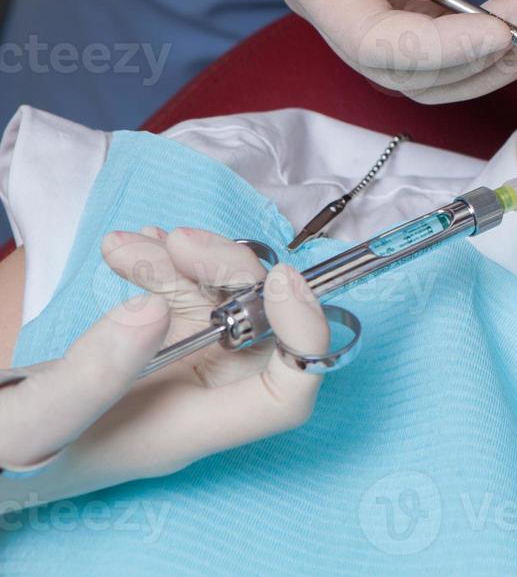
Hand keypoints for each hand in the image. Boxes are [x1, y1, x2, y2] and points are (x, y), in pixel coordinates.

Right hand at [0, 228, 326, 506]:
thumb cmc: (3, 458)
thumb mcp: (32, 422)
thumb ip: (92, 374)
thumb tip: (155, 310)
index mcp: (187, 431)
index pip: (287, 397)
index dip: (304, 339)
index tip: (279, 281)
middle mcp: (196, 400)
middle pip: (260, 331)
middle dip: (233, 273)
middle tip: (180, 240)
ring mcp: (175, 370)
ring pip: (219, 303)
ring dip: (187, 260)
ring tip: (129, 243)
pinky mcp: (147, 346)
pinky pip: (180, 297)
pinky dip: (161, 263)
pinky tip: (130, 246)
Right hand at [263, 0, 516, 101]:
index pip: (371, 41)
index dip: (438, 50)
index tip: (502, 30)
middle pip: (399, 69)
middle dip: (470, 62)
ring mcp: (366, 4)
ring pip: (426, 73)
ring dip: (486, 65)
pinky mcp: (406, 1)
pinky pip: (445, 49)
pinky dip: (487, 49)